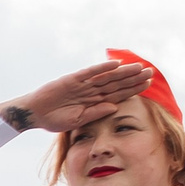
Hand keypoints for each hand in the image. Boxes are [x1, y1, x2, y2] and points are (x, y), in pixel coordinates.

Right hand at [0, 60, 153, 133]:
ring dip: (122, 72)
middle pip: (116, 83)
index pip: (118, 94)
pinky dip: (101, 68)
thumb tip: (115, 107)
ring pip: (107, 76)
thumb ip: (95, 113)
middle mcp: (91, 91)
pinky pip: (89, 72)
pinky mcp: (72, 79)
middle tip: (150, 72)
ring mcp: (82, 84)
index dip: (133, 89)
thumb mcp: (76, 121)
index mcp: (94, 101)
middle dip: (133, 78)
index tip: (148, 84)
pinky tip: (114, 65)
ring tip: (138, 67)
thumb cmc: (53, 119)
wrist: (34, 114)